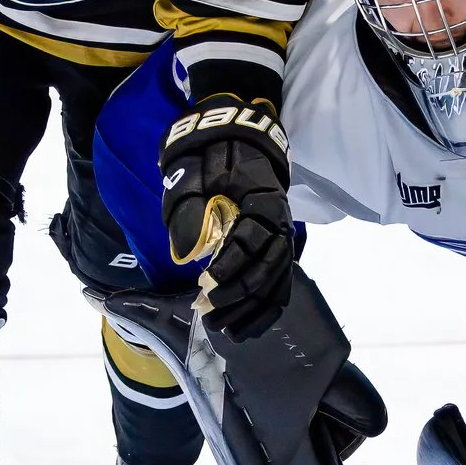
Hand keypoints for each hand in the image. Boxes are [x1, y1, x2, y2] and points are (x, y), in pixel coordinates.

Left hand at [162, 95, 293, 339]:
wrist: (238, 136)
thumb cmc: (211, 154)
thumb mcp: (192, 171)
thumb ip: (188, 210)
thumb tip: (185, 255)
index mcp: (262, 200)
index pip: (250, 241)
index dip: (229, 266)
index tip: (202, 283)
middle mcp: (279, 222)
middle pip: (267, 269)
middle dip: (236, 295)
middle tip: (204, 311)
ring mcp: (281, 236)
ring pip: (276, 282)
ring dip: (250, 309)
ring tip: (222, 328)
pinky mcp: (277, 248)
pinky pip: (280, 284)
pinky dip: (265, 309)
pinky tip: (246, 328)